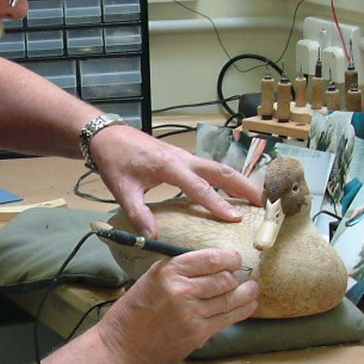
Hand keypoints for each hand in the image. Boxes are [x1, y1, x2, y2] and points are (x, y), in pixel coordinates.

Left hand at [89, 125, 261, 237]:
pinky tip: (233, 190)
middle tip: (265, 203)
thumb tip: (154, 237)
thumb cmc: (115, 161)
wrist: (107, 136)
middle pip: (220, 171)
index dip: (217, 204)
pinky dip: (226, 177)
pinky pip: (209, 167)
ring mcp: (184, 155)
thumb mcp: (122, 189)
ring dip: (239, 181)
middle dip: (244, 186)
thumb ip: (138, 213)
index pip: (199, 187)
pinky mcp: (181, 157)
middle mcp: (182, 158)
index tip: (236, 219)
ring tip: (259, 197)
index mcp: (169, 166)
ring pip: (218, 167)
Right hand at [94, 249, 258, 363]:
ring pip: (230, 298)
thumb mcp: (151, 277)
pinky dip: (242, 310)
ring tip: (253, 288)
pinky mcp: (199, 333)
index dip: (229, 257)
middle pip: (224, 278)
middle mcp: (182, 290)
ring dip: (247, 292)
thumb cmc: (134, 309)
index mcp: (168, 271)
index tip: (234, 257)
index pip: (210, 259)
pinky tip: (248, 304)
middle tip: (241, 274)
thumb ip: (178, 269)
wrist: (124, 342)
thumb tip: (209, 264)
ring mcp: (192, 313)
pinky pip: (228, 319)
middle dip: (237, 275)